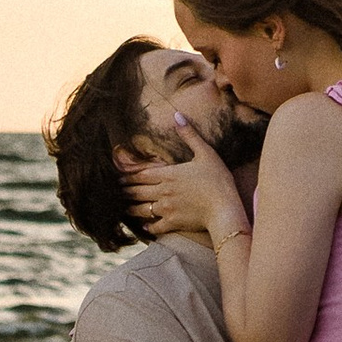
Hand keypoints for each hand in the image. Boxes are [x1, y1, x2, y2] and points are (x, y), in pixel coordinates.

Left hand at [125, 114, 248, 247]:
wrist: (224, 209)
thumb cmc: (218, 180)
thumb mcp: (206, 153)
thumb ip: (190, 135)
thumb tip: (177, 115)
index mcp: (169, 174)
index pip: (142, 174)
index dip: (129, 175)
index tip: (119, 177)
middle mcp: (163, 192)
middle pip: (138, 191)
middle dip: (126, 191)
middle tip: (117, 191)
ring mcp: (167, 209)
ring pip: (142, 209)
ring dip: (131, 208)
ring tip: (124, 208)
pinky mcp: (173, 223)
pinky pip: (155, 227)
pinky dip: (148, 226)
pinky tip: (145, 226)